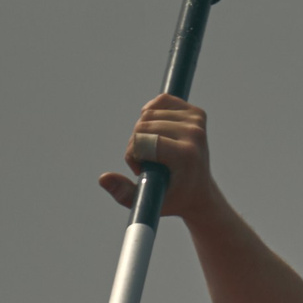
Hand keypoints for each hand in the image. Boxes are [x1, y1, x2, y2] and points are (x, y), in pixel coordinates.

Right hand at [100, 97, 218, 219]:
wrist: (199, 193)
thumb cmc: (171, 199)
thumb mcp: (146, 201)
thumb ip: (123, 192)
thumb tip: (103, 178)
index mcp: (185, 155)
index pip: (142, 139)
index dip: (133, 154)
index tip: (141, 170)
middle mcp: (194, 134)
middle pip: (142, 125)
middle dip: (135, 144)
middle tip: (147, 163)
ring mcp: (197, 122)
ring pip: (148, 113)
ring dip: (143, 132)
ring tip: (155, 152)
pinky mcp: (197, 114)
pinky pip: (161, 101)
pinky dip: (152, 114)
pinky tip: (157, 132)